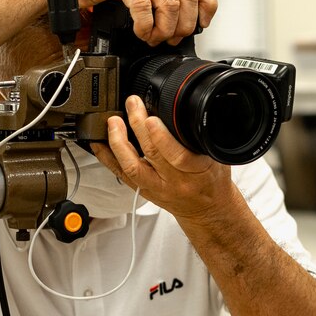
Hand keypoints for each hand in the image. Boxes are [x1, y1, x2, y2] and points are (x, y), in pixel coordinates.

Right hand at [72, 0, 216, 45]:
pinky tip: (139, 32)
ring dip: (163, 29)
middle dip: (182, 26)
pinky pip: (144, 6)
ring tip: (152, 37)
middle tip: (169, 39)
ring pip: (170, 4)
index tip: (200, 25)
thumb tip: (181, 24)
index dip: (207, 6)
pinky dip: (144, 26)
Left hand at [91, 95, 237, 225]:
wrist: (206, 210)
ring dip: (119, 143)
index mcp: (197, 172)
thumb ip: (200, 137)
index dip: (162, 138)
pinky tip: (99, 143)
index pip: (179, 156)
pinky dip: (108, 157)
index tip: (151, 119)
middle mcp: (174, 182)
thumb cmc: (212, 181)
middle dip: (138, 126)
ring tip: (113, 123)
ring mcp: (156, 187)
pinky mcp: (143, 190)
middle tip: (132, 105)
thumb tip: (182, 110)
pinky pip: (121, 175)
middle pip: (152, 154)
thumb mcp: (216, 156)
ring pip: (132, 167)